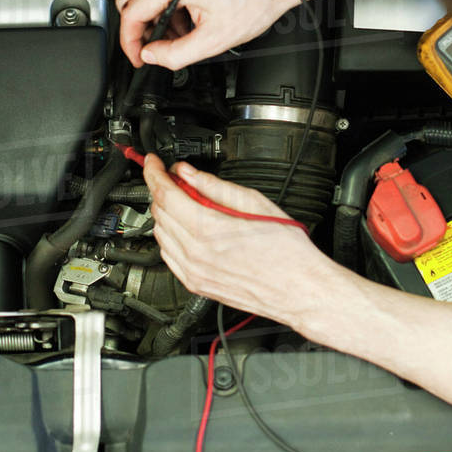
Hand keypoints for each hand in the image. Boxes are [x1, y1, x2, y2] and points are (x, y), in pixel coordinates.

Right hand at [116, 0, 309, 70]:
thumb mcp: (216, 38)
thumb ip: (176, 53)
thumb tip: (153, 56)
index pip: (131, 13)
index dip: (130, 42)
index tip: (138, 57)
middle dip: (139, 29)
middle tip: (153, 49)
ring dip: (156, 18)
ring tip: (180, 36)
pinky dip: (169, 5)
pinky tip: (189, 20)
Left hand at [143, 154, 332, 323]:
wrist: (299, 288)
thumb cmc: (287, 251)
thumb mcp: (255, 203)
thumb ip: (215, 186)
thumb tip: (190, 173)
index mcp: (209, 230)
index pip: (165, 193)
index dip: (155, 172)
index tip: (153, 162)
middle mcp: (195, 254)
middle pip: (160, 212)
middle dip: (161, 189)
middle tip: (172, 177)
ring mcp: (193, 272)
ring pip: (160, 234)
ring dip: (165, 213)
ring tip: (182, 200)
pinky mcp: (196, 284)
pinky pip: (168, 256)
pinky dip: (169, 237)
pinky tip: (184, 228)